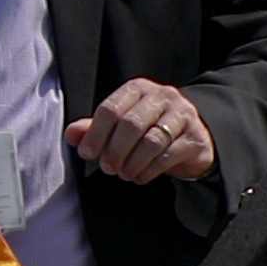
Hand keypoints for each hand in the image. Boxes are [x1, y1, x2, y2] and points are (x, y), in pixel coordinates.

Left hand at [66, 77, 217, 185]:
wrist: (192, 137)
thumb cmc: (150, 128)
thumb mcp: (121, 125)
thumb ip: (95, 128)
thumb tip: (71, 135)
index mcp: (138, 89)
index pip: (110, 109)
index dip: (95, 134)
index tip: (87, 153)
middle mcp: (163, 97)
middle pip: (131, 124)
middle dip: (114, 150)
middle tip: (107, 168)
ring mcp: (182, 115)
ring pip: (151, 142)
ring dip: (132, 163)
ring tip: (123, 174)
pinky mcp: (195, 137)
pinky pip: (168, 156)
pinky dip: (149, 170)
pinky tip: (140, 176)